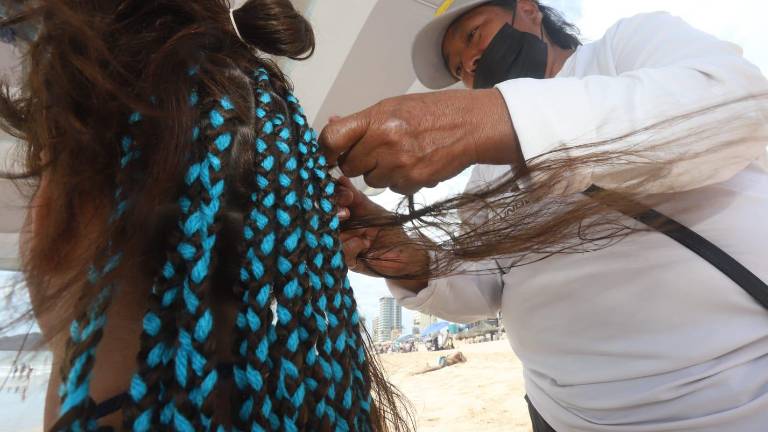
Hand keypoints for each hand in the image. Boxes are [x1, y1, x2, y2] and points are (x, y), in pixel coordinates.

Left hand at [320, 89, 520, 194]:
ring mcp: (399, 164)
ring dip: (380, 172)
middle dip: (358, 162)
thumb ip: (362, 121)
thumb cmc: (431, 112)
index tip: (327, 156)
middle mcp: (384, 142)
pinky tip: (415, 164)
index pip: (332, 138)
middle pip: (349, 166)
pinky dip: (401, 181)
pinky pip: (393, 189)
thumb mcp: (393, 106)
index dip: (325, 151)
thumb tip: (331, 125)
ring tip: (401, 155)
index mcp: (376, 118)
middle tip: (375, 151)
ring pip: (371, 181)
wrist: (470, 125)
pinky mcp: (413, 181)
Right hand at [335, 177, 429, 292]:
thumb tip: (340, 178)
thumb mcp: (372, 210)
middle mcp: (339, 232)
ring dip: (340, 230)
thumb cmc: (389, 229)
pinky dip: (350, 246)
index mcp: (342, 218)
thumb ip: (356, 197)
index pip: (329, 206)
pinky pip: (341, 255)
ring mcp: (342, 247)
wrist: (406, 252)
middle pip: (324, 221)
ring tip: (351, 222)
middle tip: (346, 210)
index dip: (333, 199)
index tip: (346, 195)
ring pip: (329, 238)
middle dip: (333, 213)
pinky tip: (363, 243)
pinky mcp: (348, 263)